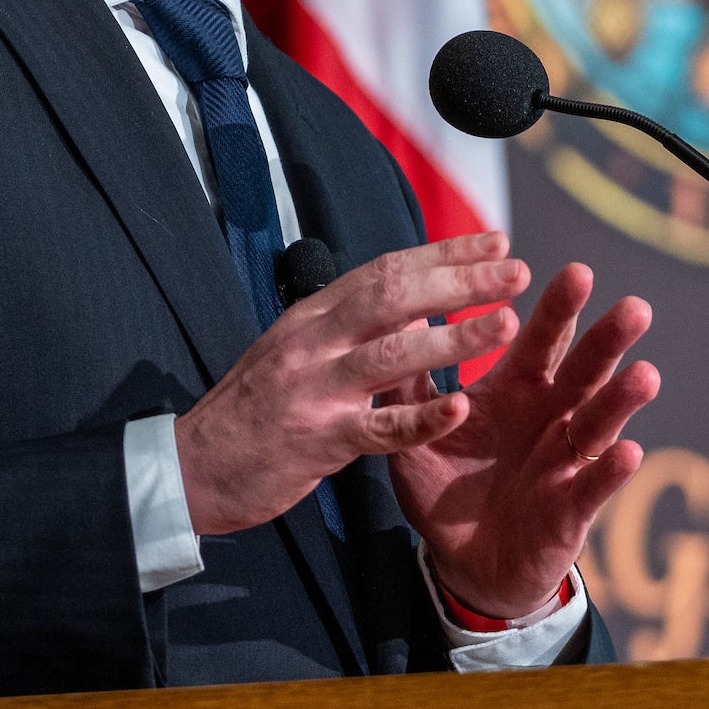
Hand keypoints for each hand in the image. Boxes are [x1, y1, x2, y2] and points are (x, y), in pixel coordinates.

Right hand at [174, 234, 528, 534]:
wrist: (193, 466)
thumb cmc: (254, 409)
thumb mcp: (295, 349)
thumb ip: (346, 325)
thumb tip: (409, 298)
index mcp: (313, 315)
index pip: (386, 269)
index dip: (444, 252)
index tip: (496, 241)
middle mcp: (313, 340)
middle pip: (394, 296)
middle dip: (460, 280)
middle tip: (515, 271)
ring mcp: (314, 388)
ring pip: (392, 353)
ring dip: (454, 336)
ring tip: (506, 324)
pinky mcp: (316, 439)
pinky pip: (378, 429)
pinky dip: (422, 419)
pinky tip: (459, 408)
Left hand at [387, 256, 659, 619]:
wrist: (462, 563)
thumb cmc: (445, 489)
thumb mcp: (417, 434)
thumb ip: (409, 387)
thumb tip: (393, 322)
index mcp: (516, 391)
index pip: (541, 340)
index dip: (558, 309)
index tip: (576, 272)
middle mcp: (550, 418)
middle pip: (584, 371)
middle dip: (607, 340)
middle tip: (634, 308)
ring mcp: (565, 462)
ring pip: (598, 423)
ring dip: (621, 400)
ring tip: (645, 374)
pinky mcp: (570, 510)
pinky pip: (593, 488)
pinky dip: (610, 471)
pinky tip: (628, 452)